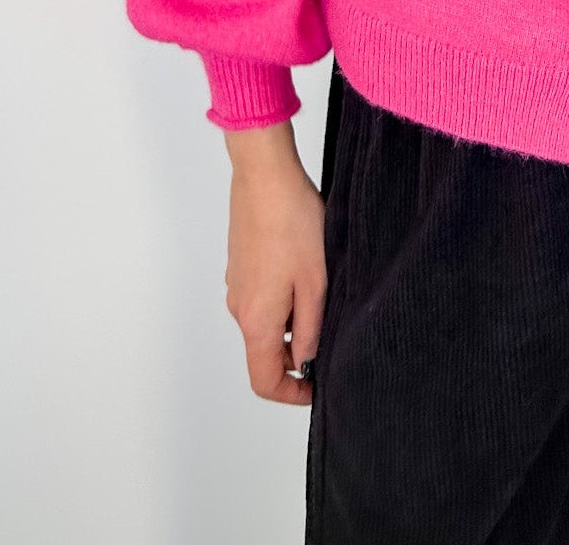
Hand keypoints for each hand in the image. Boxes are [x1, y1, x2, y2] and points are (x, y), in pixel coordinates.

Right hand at [223, 122, 326, 405]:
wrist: (264, 174)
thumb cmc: (292, 223)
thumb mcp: (315, 282)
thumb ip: (311, 328)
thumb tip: (306, 360)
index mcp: (256, 320)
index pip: (263, 380)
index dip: (292, 394)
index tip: (319, 386)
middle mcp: (239, 308)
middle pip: (264, 352)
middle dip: (298, 352)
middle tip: (332, 329)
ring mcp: (237, 284)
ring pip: (266, 322)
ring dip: (293, 320)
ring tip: (323, 289)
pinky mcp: (240, 264)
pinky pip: (262, 297)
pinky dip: (284, 298)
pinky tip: (306, 268)